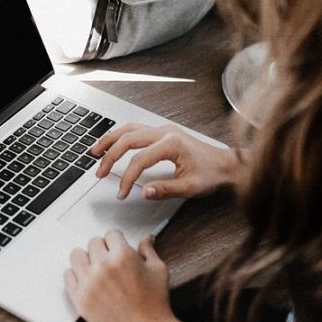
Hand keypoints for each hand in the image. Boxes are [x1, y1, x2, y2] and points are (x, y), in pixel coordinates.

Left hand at [64, 230, 182, 321]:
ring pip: (76, 255)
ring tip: (96, 268)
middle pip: (93, 243)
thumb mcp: (158, 270)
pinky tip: (87, 280)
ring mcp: (88, 282)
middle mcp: (103, 266)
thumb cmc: (155, 303)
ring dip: (86, 259)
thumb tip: (147, 238)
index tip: (118, 248)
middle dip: (103, 249)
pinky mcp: (79, 298)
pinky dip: (76, 275)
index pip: (111, 234)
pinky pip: (68, 275)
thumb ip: (148, 250)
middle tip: (110, 261)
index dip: (117, 241)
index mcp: (122, 256)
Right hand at [91, 123, 241, 199]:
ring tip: (95, 151)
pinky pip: (135, 129)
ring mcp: (163, 130)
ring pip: (129, 129)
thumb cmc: (212, 174)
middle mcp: (165, 132)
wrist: (227, 164)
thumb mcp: (190, 188)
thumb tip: (144, 192)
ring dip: (110, 140)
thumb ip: (166, 190)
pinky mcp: (162, 132)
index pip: (139, 160)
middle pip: (128, 139)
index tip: (122, 193)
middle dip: (110, 156)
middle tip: (99, 172)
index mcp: (171, 144)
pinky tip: (112, 143)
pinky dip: (120, 136)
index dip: (127, 178)